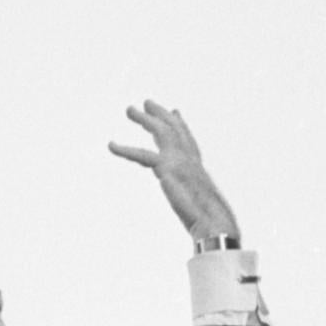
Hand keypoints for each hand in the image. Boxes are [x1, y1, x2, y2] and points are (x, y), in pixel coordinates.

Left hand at [107, 100, 239, 240]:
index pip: (188, 141)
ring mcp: (179, 161)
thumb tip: (193, 202)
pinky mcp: (167, 169)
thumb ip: (193, 197)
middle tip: (147, 103)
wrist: (213, 221)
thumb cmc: (211, 220)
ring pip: (160, 132)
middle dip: (160, 115)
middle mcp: (190, 160)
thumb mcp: (200, 204)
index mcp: (197, 168)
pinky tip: (111, 145)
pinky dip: (125, 149)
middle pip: (174, 130)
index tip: (175, 112)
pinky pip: (141, 155)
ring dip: (145, 119)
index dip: (180, 125)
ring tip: (130, 110)